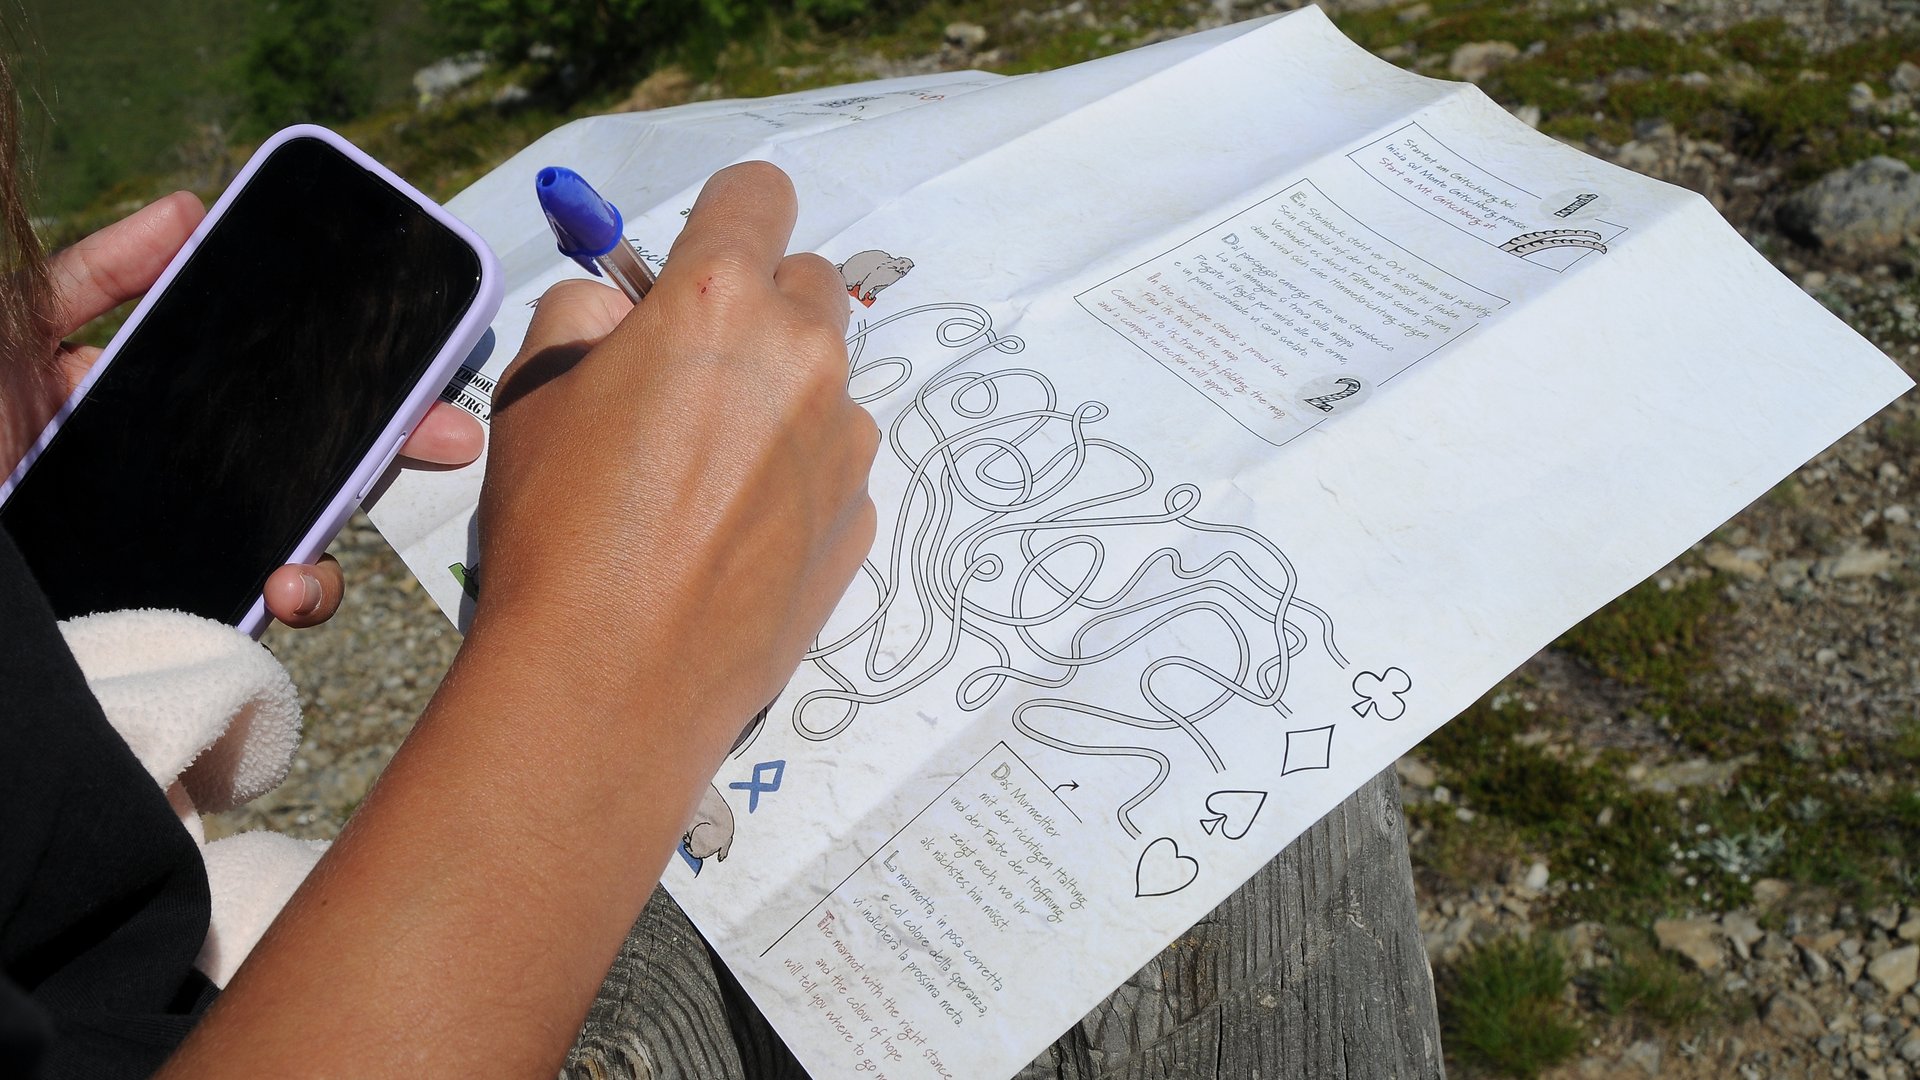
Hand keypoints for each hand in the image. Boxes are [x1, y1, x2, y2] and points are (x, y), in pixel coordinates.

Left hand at [0, 191, 487, 626]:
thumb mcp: (8, 341)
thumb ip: (90, 279)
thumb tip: (186, 209)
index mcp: (140, 418)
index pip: (264, 397)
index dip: (346, 383)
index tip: (413, 367)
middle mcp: (176, 490)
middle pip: (302, 470)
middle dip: (381, 454)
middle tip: (448, 438)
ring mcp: (178, 560)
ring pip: (294, 552)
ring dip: (328, 552)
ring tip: (322, 550)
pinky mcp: (170, 623)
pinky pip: (252, 618)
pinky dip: (289, 602)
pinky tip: (286, 589)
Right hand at [473, 160, 878, 746]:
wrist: (612, 684)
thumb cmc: (558, 533)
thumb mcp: (532, 394)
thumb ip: (585, 319)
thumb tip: (623, 312)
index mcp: (719, 302)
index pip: (757, 194)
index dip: (725, 216)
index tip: (703, 252)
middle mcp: (804, 358)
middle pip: (806, 284)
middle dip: (757, 309)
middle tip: (691, 377)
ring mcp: (845, 444)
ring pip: (826, 382)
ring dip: (782, 398)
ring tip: (704, 476)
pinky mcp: (861, 518)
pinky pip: (835, 464)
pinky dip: (797, 476)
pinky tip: (733, 535)